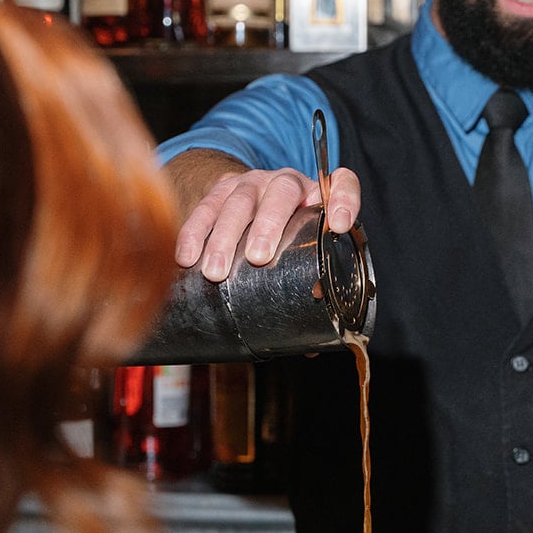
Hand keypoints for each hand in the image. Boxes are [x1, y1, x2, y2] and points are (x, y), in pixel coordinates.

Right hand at [175, 165, 361, 282]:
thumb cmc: (290, 236)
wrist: (256, 200)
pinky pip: (205, 208)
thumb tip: (312, 349)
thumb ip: (312, 291)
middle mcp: (287, 182)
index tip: (341, 225)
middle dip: (268, 225)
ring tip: (216, 272)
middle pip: (282, 192)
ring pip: (239, 201)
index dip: (345, 200)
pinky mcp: (221, 189)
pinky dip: (193, 233)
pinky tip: (187, 258)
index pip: (343, 184)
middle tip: (258, 258)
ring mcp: (253, 183)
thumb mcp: (307, 252)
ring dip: (224, 237)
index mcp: (319, 196)